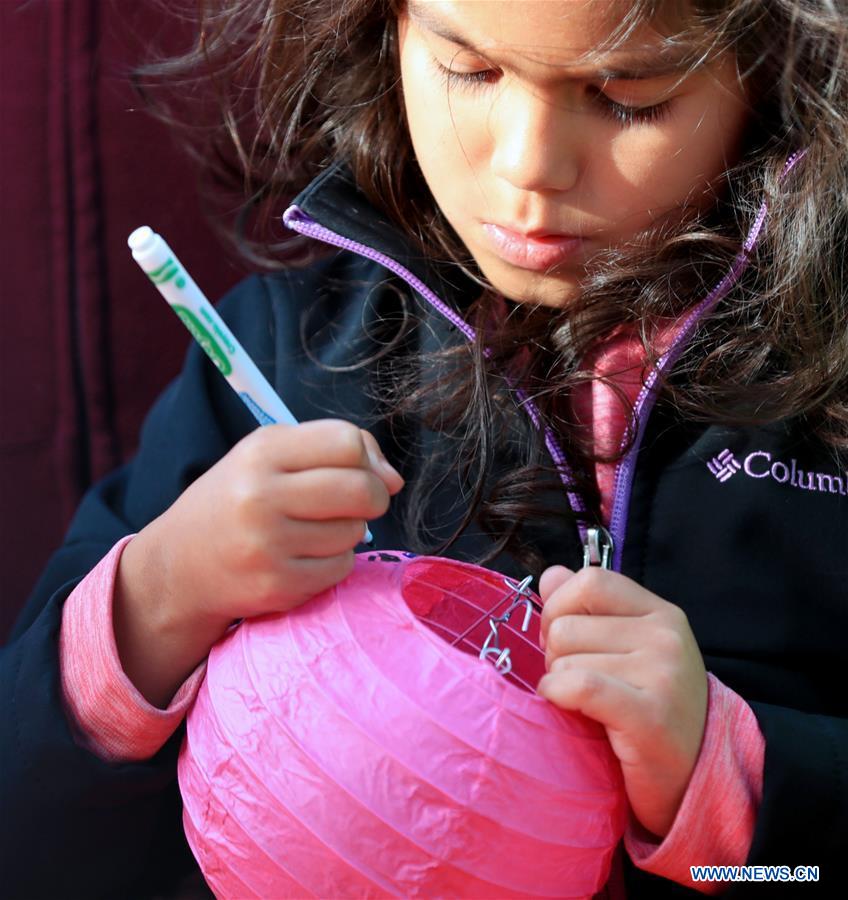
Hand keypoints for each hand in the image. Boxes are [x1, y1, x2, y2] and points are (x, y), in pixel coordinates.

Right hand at [114, 419, 403, 705]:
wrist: (179, 567)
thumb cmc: (237, 500)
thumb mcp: (271, 456)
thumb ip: (336, 450)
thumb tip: (394, 480)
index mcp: (261, 451)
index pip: (345, 440)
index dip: (365, 456)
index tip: (358, 470)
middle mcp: (260, 495)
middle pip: (361, 488)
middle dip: (373, 496)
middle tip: (356, 502)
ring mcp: (267, 544)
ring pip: (354, 531)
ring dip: (348, 531)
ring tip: (314, 530)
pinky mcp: (277, 585)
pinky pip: (341, 567)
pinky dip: (334, 561)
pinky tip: (304, 556)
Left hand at [536, 565, 707, 838]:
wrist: (696, 777)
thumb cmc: (651, 710)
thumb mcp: (626, 648)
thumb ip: (588, 609)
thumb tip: (550, 576)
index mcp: (661, 613)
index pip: (591, 580)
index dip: (560, 606)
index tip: (562, 639)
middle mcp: (665, 637)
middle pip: (567, 625)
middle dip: (555, 655)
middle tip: (576, 681)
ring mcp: (662, 674)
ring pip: (565, 659)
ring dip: (559, 683)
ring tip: (586, 704)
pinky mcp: (649, 717)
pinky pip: (578, 686)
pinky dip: (558, 695)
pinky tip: (568, 709)